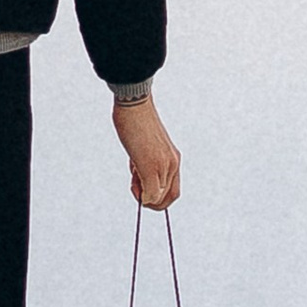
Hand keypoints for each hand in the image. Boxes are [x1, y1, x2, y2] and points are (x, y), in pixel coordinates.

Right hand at [112, 92, 181, 209]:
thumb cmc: (136, 122)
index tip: (143, 192)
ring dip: (144, 196)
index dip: (158, 197)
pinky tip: (133, 178)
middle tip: (136, 191)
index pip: (172, 189)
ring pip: (159, 196)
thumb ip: (146, 163)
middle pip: (169, 197)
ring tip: (133, 176)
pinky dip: (142, 196)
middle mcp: (173, 163)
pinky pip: (151, 193)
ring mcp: (163, 165)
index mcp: (173, 158)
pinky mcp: (151, 166)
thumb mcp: (146, 146)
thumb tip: (141, 184)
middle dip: (152, 201)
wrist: (134, 104)